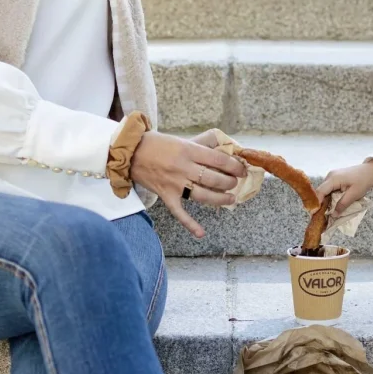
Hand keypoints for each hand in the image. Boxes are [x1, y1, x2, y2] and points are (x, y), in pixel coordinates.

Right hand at [130, 130, 246, 238]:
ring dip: (220, 199)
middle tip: (235, 183)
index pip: (219, 160)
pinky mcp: (166, 195)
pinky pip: (179, 212)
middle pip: (214, 179)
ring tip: (230, 199)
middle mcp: (183, 167)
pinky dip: (190, 224)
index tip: (241, 170)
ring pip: (203, 195)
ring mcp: (175, 183)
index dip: (234, 166)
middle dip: (229, 183)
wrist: (131, 152)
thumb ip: (203, 144)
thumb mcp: (183, 140)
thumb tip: (225, 146)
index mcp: (189, 151)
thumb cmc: (159, 144)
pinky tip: (201, 233)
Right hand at [316, 160, 372, 214]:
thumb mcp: (354, 195)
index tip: (314, 214)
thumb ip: (343, 204)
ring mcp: (332, 176)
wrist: (370, 171)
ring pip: (324, 190)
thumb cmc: (363, 181)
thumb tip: (333, 215)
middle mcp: (330, 176)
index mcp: (333, 179)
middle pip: (320, 191)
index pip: (320, 192)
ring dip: (324, 201)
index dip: (316, 203)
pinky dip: (329, 197)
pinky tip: (331, 204)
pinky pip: (328, 188)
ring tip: (325, 212)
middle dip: (319, 203)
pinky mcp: (335, 178)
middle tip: (319, 216)